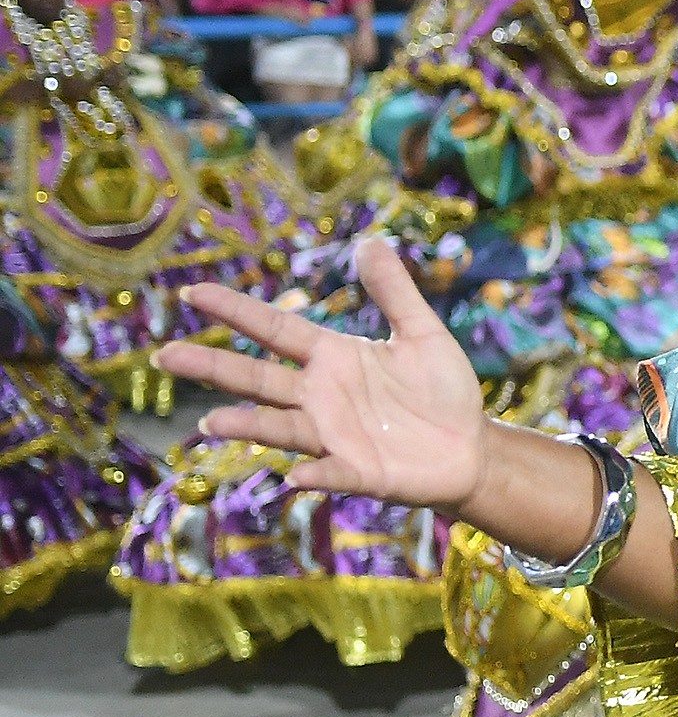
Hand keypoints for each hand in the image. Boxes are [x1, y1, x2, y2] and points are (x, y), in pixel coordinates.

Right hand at [157, 234, 490, 506]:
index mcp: (333, 357)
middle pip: (258, 379)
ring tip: (210, 423)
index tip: (192, 293)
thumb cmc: (442, 390)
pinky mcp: (360, 472)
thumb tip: (370, 241)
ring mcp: (336, 436)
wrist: (472, 448)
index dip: (236, 312)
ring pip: (281, 427)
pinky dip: (315, 473)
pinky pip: (333, 472)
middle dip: (213, 368)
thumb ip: (394, 291)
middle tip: (166, 356)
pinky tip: (295, 475)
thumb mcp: (422, 333)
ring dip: (248, 425)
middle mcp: (321, 396)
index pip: (274, 329)